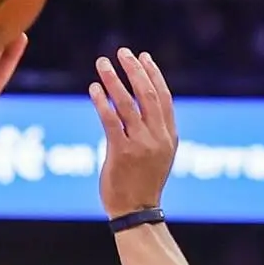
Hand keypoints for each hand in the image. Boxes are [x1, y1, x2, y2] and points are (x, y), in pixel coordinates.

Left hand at [89, 47, 176, 217]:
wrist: (136, 212)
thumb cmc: (143, 184)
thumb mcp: (159, 155)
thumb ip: (155, 131)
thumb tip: (144, 106)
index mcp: (170, 137)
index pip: (164, 97)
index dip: (153, 74)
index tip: (143, 57)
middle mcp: (158, 138)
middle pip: (148, 95)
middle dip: (135, 70)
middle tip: (123, 52)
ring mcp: (141, 145)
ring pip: (128, 104)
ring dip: (114, 80)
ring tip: (102, 63)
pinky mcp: (121, 153)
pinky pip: (111, 121)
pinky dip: (102, 102)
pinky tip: (94, 89)